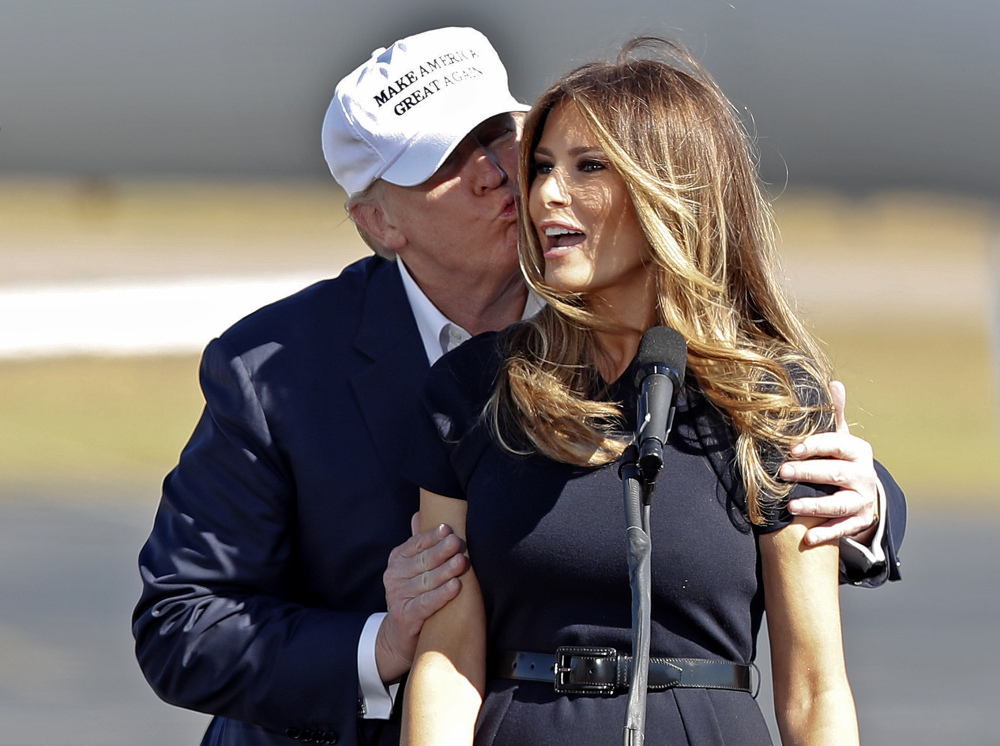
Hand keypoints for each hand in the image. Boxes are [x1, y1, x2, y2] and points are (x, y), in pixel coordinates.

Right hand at [374, 512, 467, 682]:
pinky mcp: (405, 617)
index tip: (449, 529)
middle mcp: (394, 576)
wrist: (401, 636)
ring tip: (461, 562)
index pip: (416, 543)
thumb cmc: (416, 593)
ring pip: (426, 581)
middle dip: (442, 551)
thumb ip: (419, 542)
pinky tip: (456, 587)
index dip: (433, 536)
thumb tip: (420, 513)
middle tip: (458, 543)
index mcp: (397, 559)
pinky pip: (426, 603)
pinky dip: (442, 595)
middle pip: (423, 561)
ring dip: (445, 571)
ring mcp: (397, 597)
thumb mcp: (415, 567)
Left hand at [780, 381, 879, 546]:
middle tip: (782, 472)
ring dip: (816, 506)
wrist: (863, 491)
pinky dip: (826, 534)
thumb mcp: (839, 437)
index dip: (816, 445)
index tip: (793, 448)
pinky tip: (807, 539)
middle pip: (837, 473)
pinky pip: (844, 529)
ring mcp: (864, 500)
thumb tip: (833, 382)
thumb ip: (834, 414)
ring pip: (841, 504)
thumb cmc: (840, 458)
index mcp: (858, 450)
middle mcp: (864, 475)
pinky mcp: (860, 521)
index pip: (838, 445)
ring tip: (791, 506)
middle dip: (809, 473)